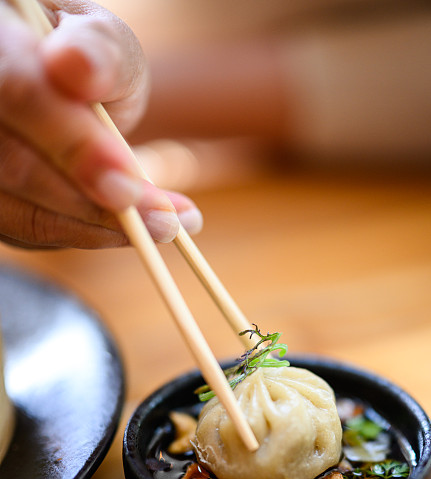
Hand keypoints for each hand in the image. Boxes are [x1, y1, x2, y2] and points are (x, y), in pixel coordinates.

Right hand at [0, 1, 201, 248]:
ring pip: (20, 213)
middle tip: (167, 221)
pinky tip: (132, 227)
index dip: (75, 144)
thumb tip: (81, 69)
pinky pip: (28, 233)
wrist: (60, 84)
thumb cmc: (85, 59)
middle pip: (15, 166)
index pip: (20, 91)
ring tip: (165, 226)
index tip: (131, 185)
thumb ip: (101, 51)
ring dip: (97, 229)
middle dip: (96, 203)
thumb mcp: (105, 41)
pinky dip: (84, 235)